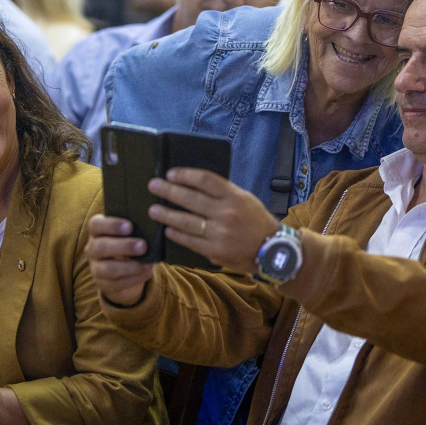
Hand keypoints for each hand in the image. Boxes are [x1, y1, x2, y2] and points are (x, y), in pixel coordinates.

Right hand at [86, 215, 153, 305]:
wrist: (123, 267)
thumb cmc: (128, 240)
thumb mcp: (128, 232)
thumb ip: (134, 226)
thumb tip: (152, 221)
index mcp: (96, 231)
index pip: (95, 225)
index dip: (111, 225)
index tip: (130, 226)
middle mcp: (91, 248)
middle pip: (101, 247)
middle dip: (123, 247)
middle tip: (143, 246)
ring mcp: (95, 267)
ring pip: (108, 269)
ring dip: (130, 267)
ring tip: (148, 264)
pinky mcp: (103, 284)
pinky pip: (117, 284)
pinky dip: (134, 279)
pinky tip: (147, 272)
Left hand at [147, 168, 279, 273]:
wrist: (272, 251)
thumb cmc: (256, 221)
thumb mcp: (245, 199)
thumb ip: (223, 192)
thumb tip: (193, 184)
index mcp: (235, 197)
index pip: (205, 180)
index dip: (186, 175)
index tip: (170, 173)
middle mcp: (226, 213)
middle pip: (191, 199)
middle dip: (168, 191)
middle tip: (153, 186)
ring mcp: (220, 234)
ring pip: (186, 222)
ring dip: (166, 214)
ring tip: (153, 209)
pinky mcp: (215, 251)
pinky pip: (190, 241)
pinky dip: (177, 234)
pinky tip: (168, 229)